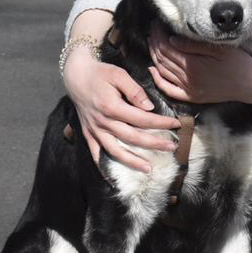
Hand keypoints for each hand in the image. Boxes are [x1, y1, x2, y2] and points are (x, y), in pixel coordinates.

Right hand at [62, 50, 181, 172]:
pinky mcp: (88, 134)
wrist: (76, 76)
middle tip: (172, 148)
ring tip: (149, 169)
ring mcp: (95, 130)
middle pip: (133, 138)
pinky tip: (113, 179)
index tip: (176, 124)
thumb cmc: (100, 73)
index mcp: (112, 107)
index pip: (142, 119)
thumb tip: (149, 108)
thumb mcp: (118, 74)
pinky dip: (103, 168)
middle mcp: (103, 122)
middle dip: (154, 144)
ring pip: (115, 151)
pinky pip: (95, 154)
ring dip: (133, 162)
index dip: (161, 123)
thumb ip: (134, 91)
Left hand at [148, 25, 251, 104]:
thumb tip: (171, 39)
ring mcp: (188, 90)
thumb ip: (194, 45)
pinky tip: (152, 70)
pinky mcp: (192, 97)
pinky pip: (169, 90)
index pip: (167, 47)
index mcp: (194, 65)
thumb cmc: (239, 63)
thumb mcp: (220, 49)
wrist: (251, 86)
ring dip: (154, 56)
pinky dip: (158, 80)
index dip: (159, 34)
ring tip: (151, 43)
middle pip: (162, 58)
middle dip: (155, 42)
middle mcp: (188, 79)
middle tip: (152, 30)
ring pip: (163, 72)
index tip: (156, 23)